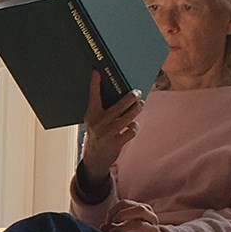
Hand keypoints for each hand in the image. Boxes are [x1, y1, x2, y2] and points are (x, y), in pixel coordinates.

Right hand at [79, 71, 143, 185]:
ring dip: (136, 110)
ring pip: (128, 117)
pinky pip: (131, 130)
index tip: (96, 72)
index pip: (93, 96)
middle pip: (118, 106)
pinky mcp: (116, 143)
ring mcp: (107, 133)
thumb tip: (118, 95)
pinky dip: (134, 127)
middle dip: (130, 98)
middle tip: (137, 92)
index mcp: (90, 115)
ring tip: (140, 105)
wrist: (93, 159)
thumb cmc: (96, 135)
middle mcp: (98, 123)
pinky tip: (133, 125)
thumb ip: (101, 110)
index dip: (94, 83)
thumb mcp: (93, 122)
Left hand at [101, 200, 167, 231]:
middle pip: (139, 209)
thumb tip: (103, 227)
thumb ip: (113, 225)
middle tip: (113, 223)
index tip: (108, 221)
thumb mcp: (126, 226)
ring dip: (123, 229)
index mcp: (143, 209)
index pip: (125, 203)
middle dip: (122, 215)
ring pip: (140, 225)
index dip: (113, 211)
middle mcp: (151, 218)